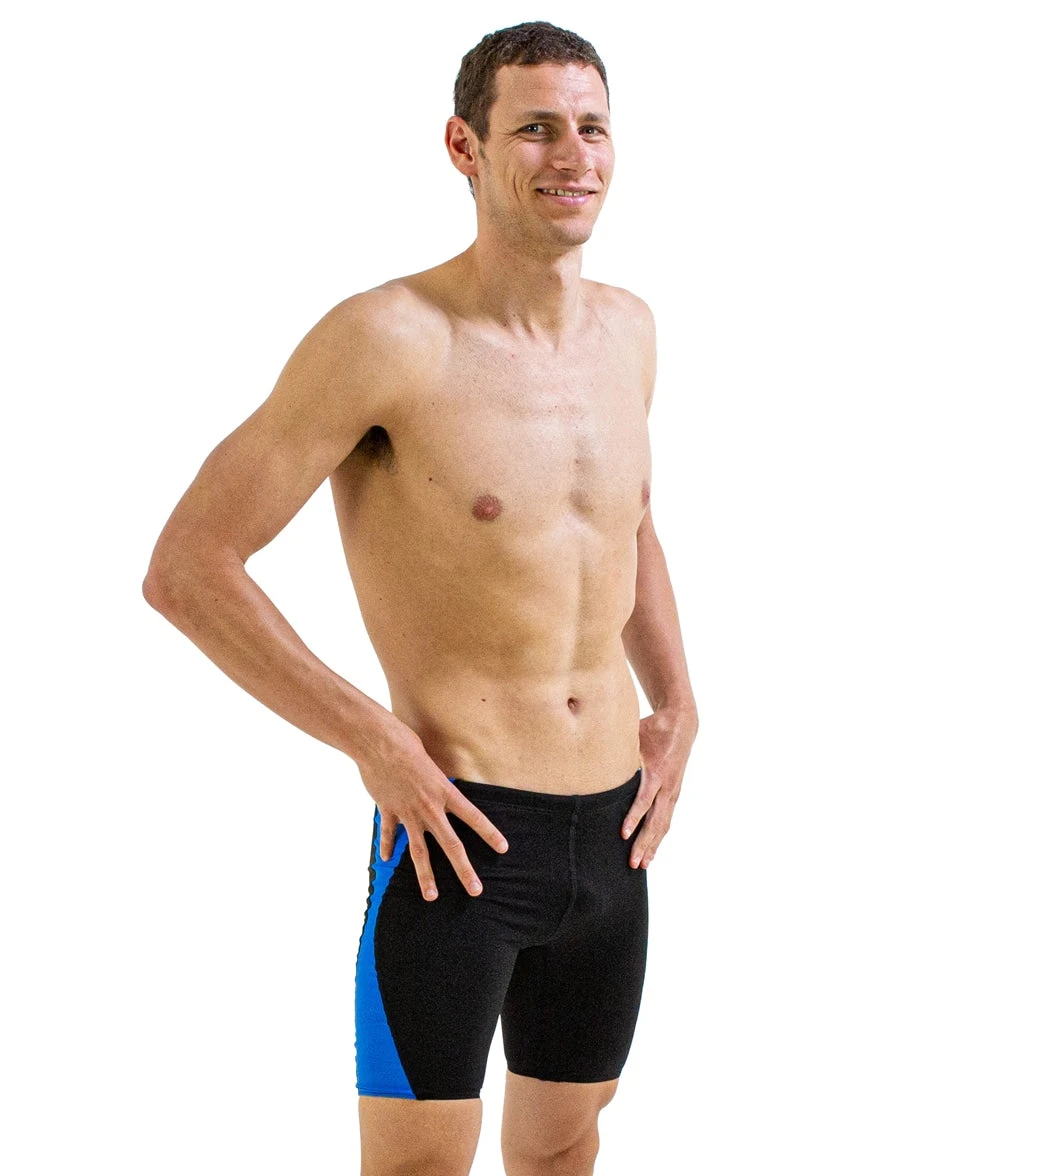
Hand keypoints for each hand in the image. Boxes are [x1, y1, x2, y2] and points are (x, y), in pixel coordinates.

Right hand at [357, 725, 508, 900]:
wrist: (380, 744)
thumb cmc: (407, 745)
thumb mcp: (432, 764)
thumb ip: (437, 783)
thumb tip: (439, 792)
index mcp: (445, 793)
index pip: (474, 817)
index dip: (489, 833)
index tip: (503, 848)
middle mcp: (430, 808)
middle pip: (451, 844)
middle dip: (464, 869)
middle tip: (475, 889)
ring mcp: (408, 813)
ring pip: (420, 851)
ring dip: (426, 875)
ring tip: (432, 896)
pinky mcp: (388, 811)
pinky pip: (389, 834)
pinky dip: (388, 846)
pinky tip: (387, 860)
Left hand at [621, 707, 697, 869]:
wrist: (682, 724)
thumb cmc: (652, 729)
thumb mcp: (634, 734)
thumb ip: (616, 746)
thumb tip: (586, 749)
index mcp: (656, 772)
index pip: (644, 800)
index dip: (633, 818)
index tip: (623, 834)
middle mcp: (667, 787)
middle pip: (655, 820)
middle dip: (644, 843)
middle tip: (632, 863)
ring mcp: (672, 792)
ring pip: (663, 825)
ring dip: (653, 846)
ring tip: (642, 865)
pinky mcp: (674, 794)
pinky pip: (666, 820)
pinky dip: (659, 838)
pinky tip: (651, 852)